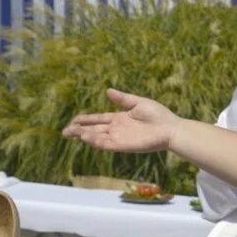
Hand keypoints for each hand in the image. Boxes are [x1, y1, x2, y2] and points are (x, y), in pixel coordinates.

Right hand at [62, 88, 181, 152]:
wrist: (171, 128)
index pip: (99, 119)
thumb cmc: (159, 115)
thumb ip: (123, 99)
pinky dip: (95, 141)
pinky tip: (86, 137)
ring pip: (97, 137)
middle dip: (79, 131)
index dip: (86, 120)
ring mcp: (120, 138)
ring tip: (71, 132)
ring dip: (85, 135)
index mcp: (120, 119)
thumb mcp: (138, 103)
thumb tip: (108, 90)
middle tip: (65, 131)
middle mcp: (118, 129)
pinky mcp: (124, 146)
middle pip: (94, 130)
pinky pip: (106, 144)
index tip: (74, 120)